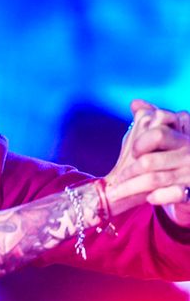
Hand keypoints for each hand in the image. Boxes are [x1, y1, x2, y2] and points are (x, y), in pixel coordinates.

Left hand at [108, 100, 189, 224]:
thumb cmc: (171, 159)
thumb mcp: (162, 138)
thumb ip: (150, 119)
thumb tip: (135, 102)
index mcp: (182, 137)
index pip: (158, 134)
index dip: (140, 143)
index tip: (132, 152)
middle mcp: (188, 154)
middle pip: (150, 160)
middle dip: (129, 170)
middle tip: (119, 177)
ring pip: (153, 179)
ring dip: (130, 188)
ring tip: (117, 192)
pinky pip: (173, 194)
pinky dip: (158, 197)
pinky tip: (148, 198)